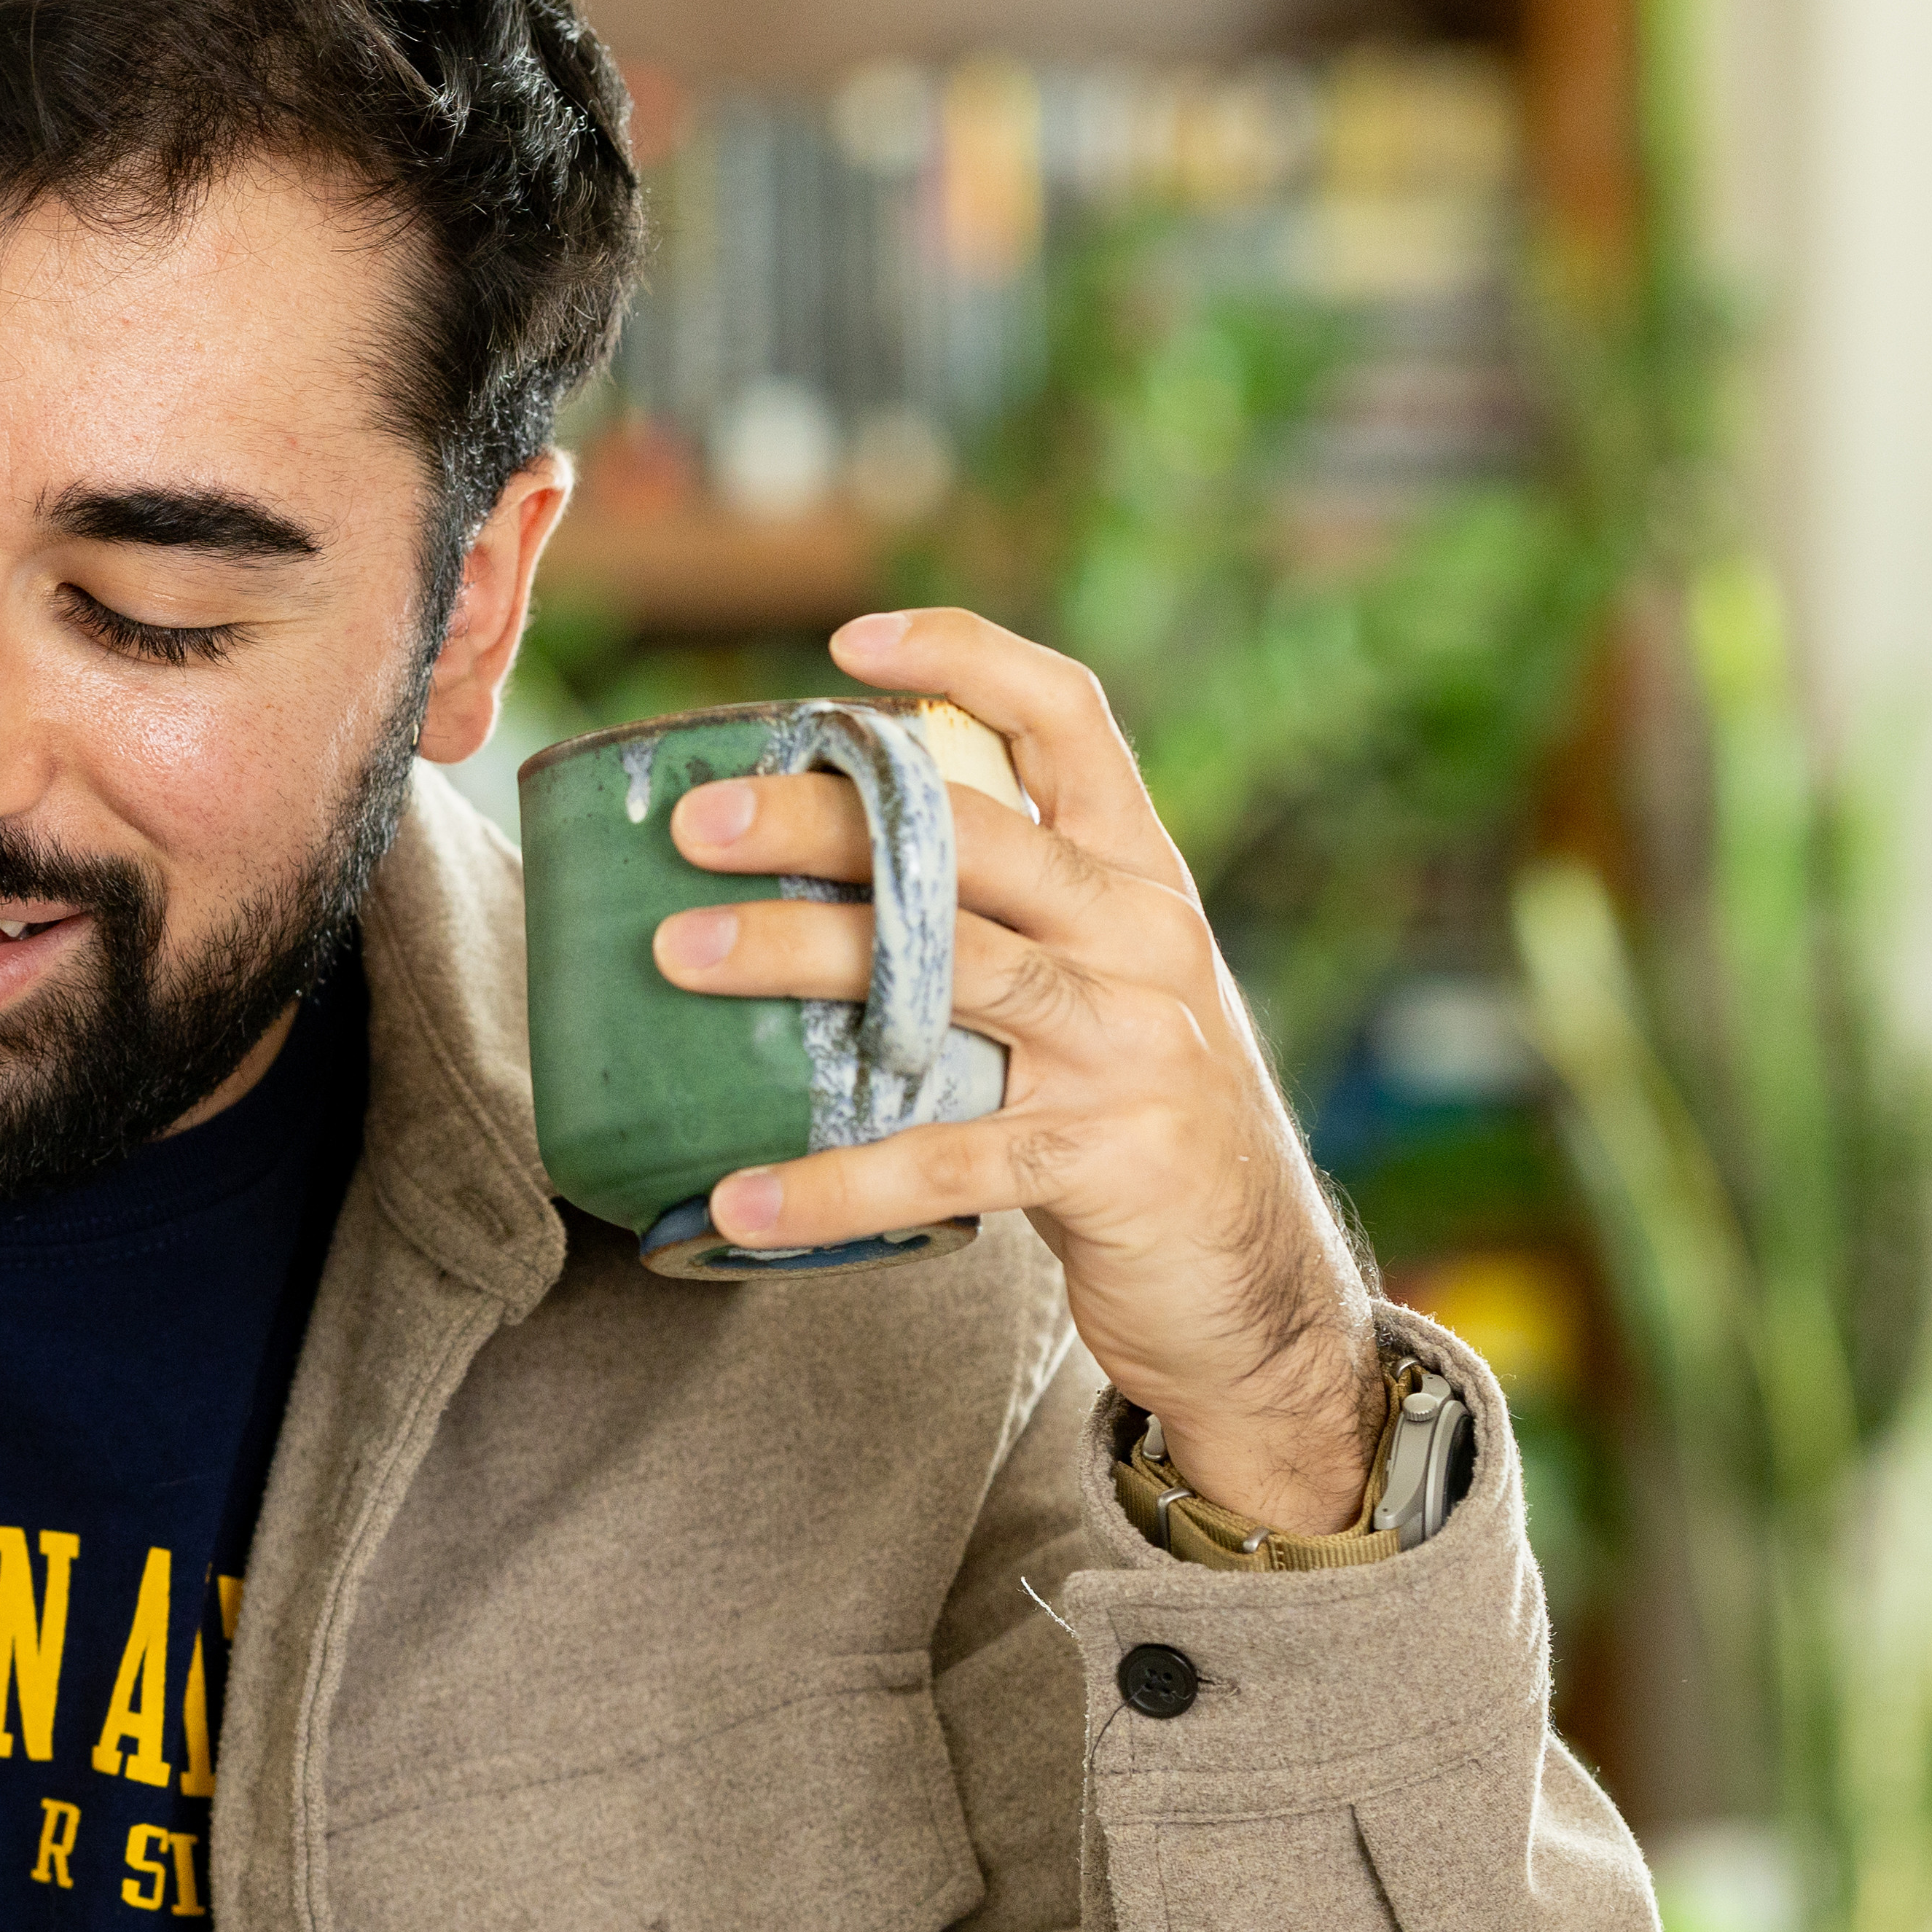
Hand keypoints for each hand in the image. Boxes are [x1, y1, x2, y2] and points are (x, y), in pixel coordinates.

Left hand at [651, 608, 1380, 1530]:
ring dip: (798, 955)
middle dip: (826, 816)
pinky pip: (942, 1159)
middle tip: (694, 822)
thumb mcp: (1102, 991)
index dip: (967, 659)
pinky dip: (831, 1183)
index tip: (848, 644)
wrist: (1256, 1287)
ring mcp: (1128, 1044)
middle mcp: (1141, 935)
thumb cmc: (1139, 1125)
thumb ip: (1009, 922)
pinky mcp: (1107, 1158)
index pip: (1069, 717)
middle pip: (972, 836)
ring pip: (945, 971)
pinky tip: (735, 1199)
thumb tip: (829, 869)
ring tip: (674, 956)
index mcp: (1138, 874)